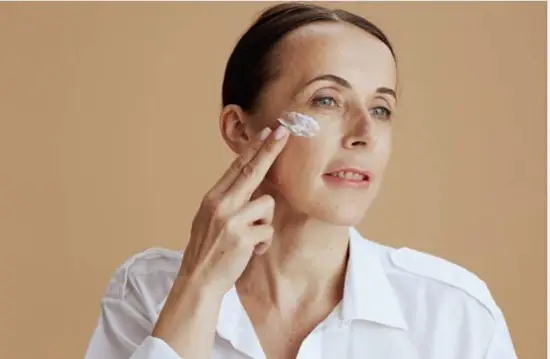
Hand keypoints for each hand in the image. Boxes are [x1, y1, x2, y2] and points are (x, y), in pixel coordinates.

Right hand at [179, 125, 288, 295]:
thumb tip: (250, 183)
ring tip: (251, 239)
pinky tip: (252, 252)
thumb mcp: (211, 219)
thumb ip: (228, 201)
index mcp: (213, 198)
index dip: (253, 148)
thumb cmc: (208, 250)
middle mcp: (221, 204)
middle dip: (269, 149)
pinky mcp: (243, 237)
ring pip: (267, 205)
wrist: (198, 280)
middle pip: (252, 170)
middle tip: (283, 131)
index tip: (266, 131)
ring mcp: (231, 219)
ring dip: (264, 223)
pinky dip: (263, 243)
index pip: (237, 167)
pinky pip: (268, 230)